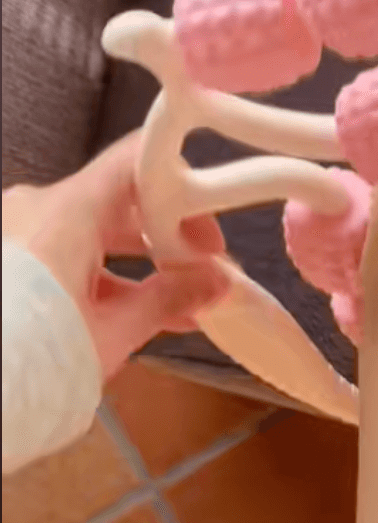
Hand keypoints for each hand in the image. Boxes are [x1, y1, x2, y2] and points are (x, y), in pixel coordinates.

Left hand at [2, 131, 228, 379]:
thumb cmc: (27, 359)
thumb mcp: (113, 331)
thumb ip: (169, 298)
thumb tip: (212, 283)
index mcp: (65, 212)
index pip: (137, 164)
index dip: (183, 191)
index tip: (207, 232)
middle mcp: (34, 210)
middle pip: (117, 203)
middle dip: (165, 238)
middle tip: (199, 271)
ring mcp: (15, 234)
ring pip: (90, 234)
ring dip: (135, 264)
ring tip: (173, 306)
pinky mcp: (7, 263)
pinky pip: (61, 255)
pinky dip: (98, 277)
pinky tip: (126, 315)